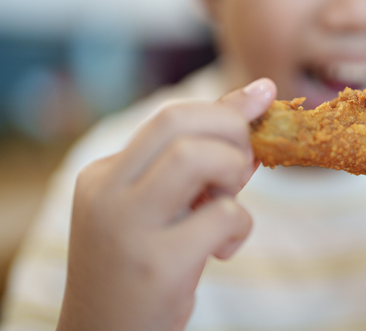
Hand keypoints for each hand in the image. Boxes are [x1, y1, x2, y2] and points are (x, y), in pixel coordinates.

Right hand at [57, 79, 276, 330]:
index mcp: (103, 175)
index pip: (169, 117)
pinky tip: (223, 250)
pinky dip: (239, 225)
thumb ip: (198, 161)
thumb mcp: (159, 208)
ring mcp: (128, 229)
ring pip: (193, 157)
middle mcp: (106, 194)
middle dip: (231, 130)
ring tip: (226, 202)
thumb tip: (258, 98)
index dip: (225, 108)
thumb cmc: (141, 268)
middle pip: (178, 122)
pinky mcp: (157, 265)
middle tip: (242, 166)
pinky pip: (221, 217)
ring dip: (231, 170)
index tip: (262, 102)